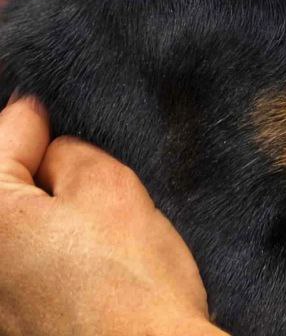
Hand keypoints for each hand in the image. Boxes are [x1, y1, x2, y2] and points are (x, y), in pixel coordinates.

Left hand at [0, 94, 226, 335]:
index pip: (5, 134)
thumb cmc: (130, 284)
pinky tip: (85, 270)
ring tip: (87, 228)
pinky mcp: (16, 328)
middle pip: (4, 190)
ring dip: (40, 220)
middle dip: (34, 173)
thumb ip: (67, 152)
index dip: (38, 120)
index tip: (48, 114)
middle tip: (74, 171)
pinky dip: (45, 262)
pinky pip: (25, 275)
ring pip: (15, 235)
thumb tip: (52, 155)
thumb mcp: (107, 184)